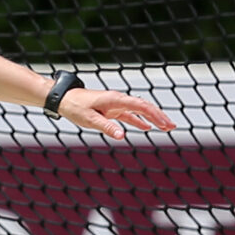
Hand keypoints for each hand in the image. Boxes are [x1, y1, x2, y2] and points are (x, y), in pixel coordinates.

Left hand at [57, 88, 176, 139]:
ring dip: (152, 118)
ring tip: (166, 127)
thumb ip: (106, 127)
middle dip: (159, 116)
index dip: (155, 115)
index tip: (166, 124)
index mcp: (114, 100)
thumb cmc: (74, 107)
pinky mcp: (110, 109)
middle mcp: (117, 100)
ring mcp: (114, 104)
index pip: (140, 106)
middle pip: (143, 107)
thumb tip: (122, 136)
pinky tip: (146, 127)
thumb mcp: (89, 119)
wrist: (63, 98)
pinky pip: (128, 114)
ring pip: (138, 110)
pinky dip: (138, 120)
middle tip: (172, 127)